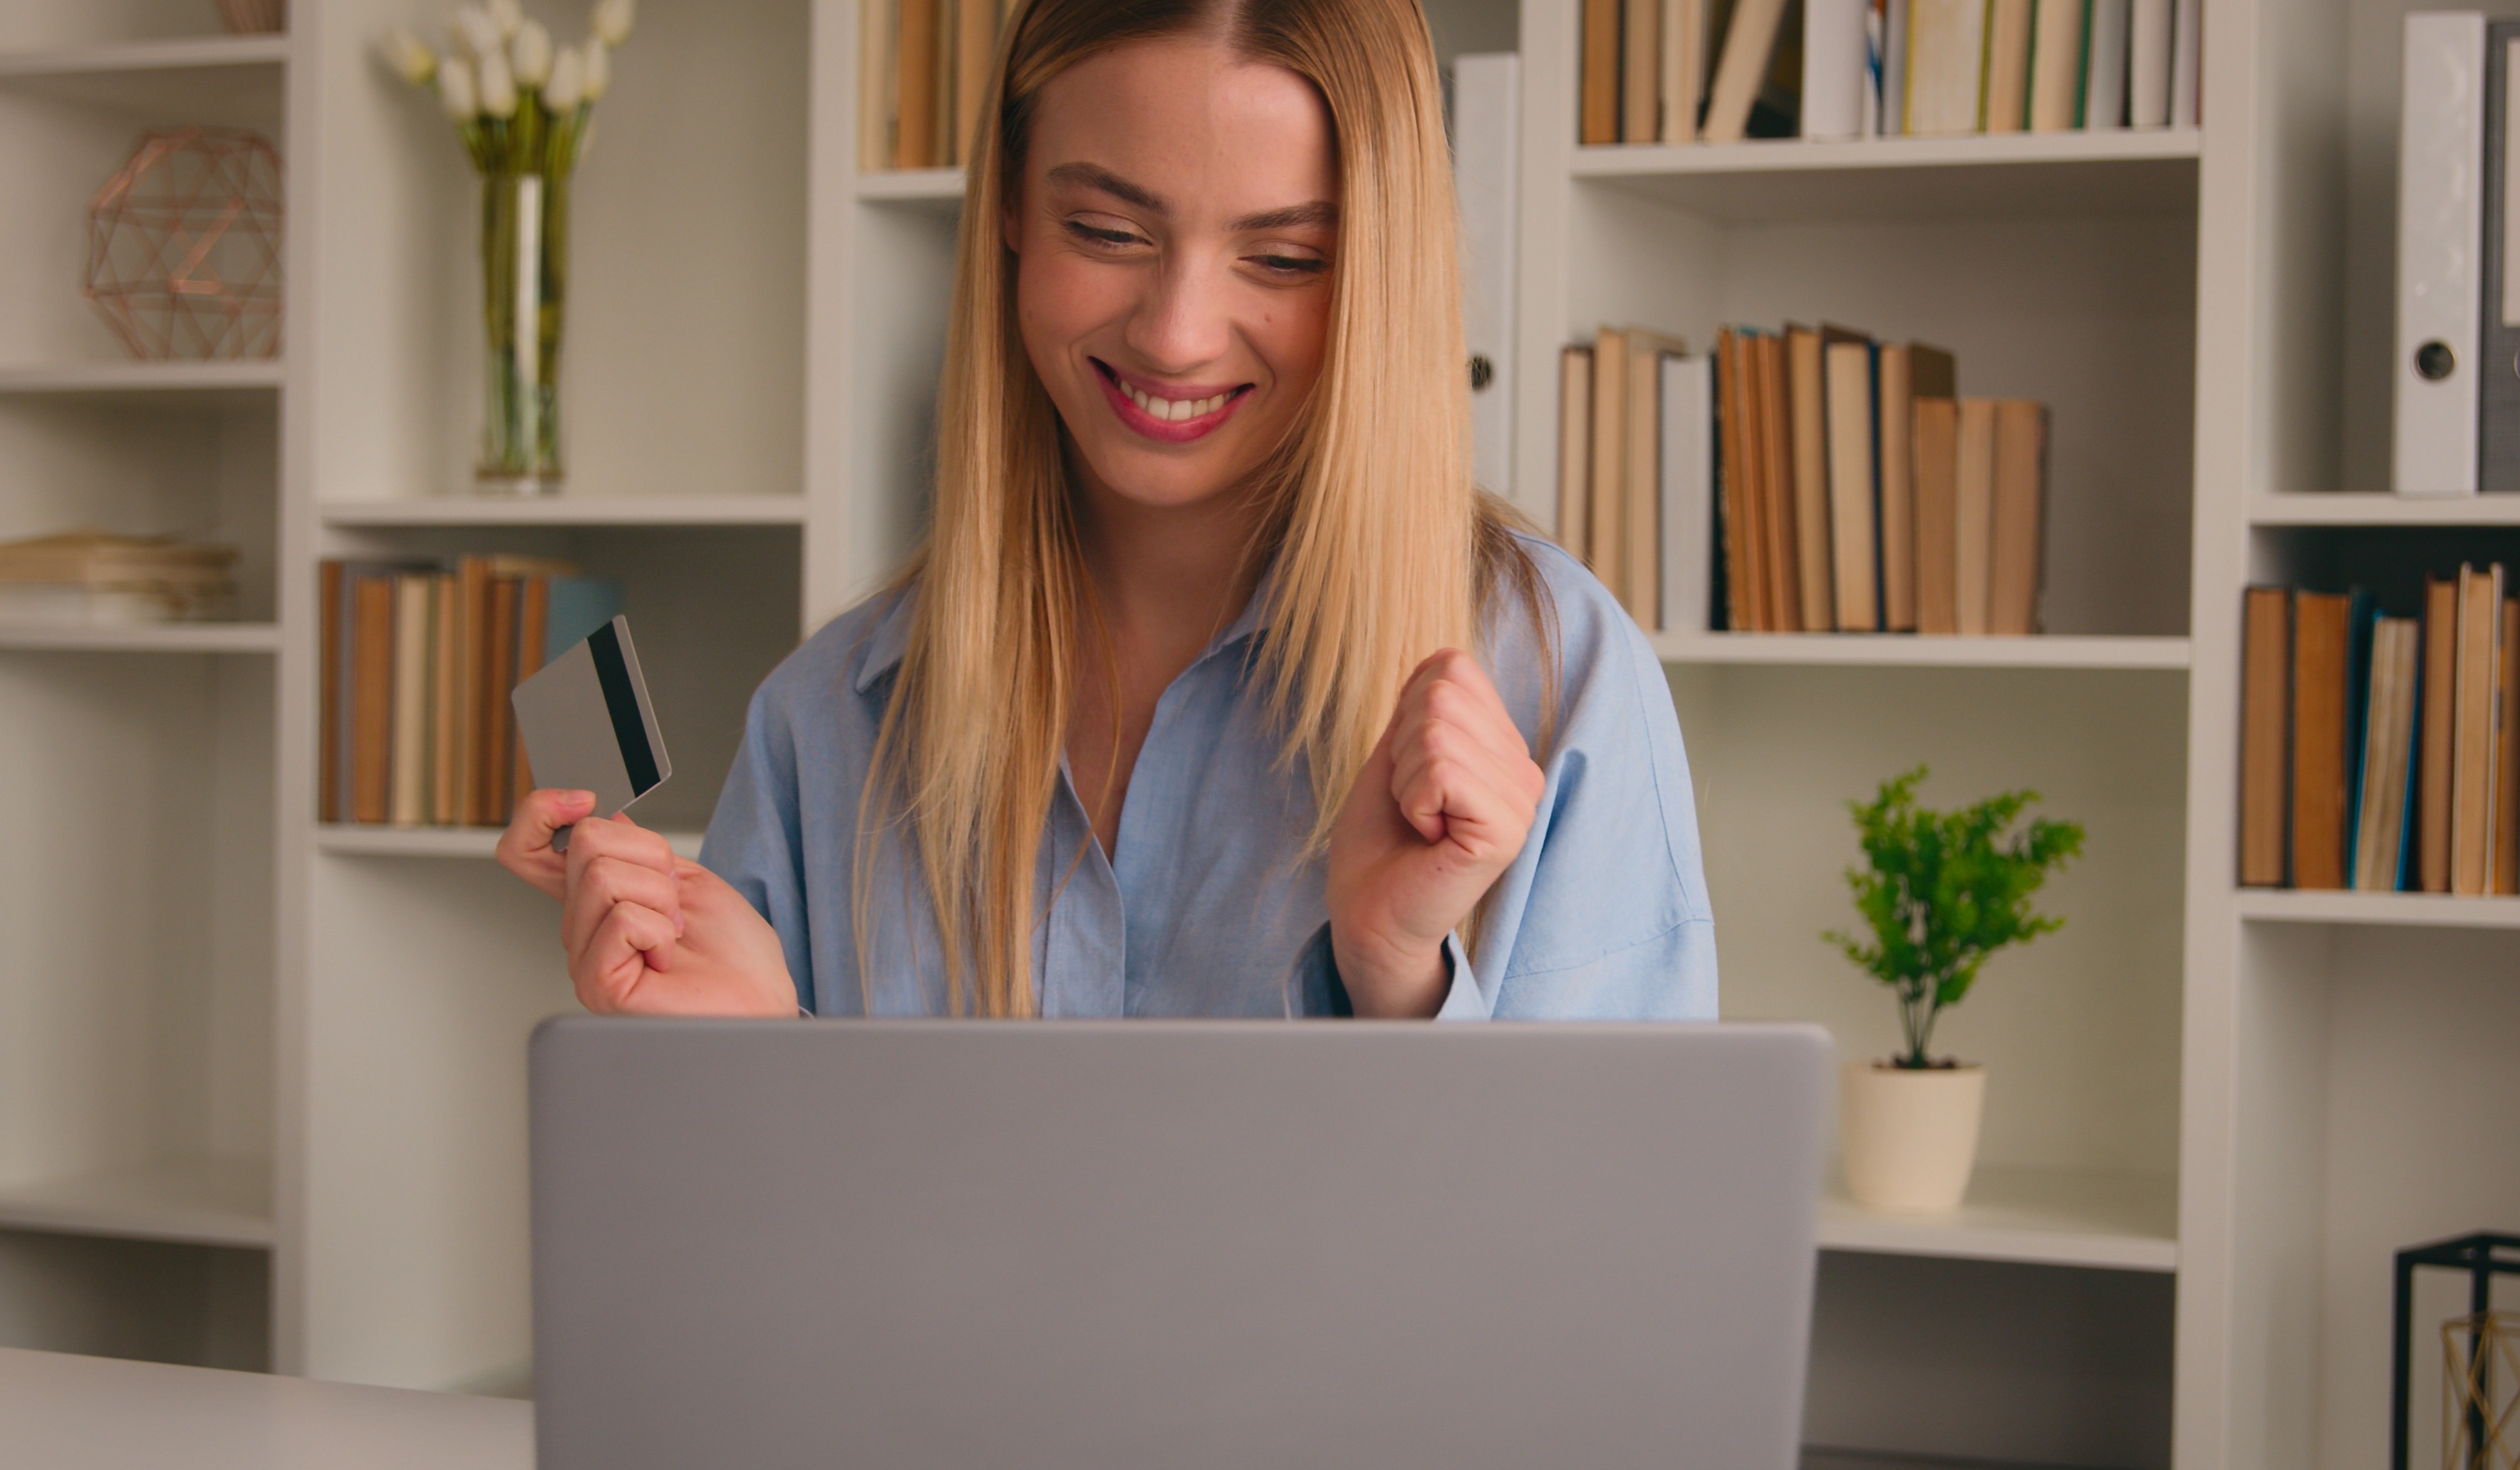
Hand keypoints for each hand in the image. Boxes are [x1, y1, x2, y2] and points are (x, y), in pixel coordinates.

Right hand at [501, 793, 797, 1016]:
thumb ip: (635, 852)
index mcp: (595, 901)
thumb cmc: (731, 953)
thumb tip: (601, 817)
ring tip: (674, 933)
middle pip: (585, 843)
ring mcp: (584, 958)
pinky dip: (660, 930)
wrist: (760, 999)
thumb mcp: (686, 878)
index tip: (586, 799)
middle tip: (674, 904)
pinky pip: (622, 918)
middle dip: (651, 858)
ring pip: (604, 876)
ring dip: (661, 897)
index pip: (525, 847)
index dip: (539, 810)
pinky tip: (666, 957)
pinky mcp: (597, 984)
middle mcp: (580, 928)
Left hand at [1325, 649, 1544, 1016]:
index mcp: (1502, 744)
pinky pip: (1443, 771)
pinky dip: (1415, 800)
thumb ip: (1426, 705)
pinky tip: (1429, 836)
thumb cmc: (1380, 837)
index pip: (1451, 666)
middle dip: (1402, 746)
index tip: (1408, 769)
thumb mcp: (1398, 752)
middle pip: (1442, 694)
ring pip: (1438, 731)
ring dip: (1406, 778)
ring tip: (1420, 820)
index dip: (1406, 712)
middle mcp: (1523, 768)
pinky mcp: (1507, 830)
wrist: (1369, 911)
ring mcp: (1522, 800)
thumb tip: (1441, 658)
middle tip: (1412, 801)